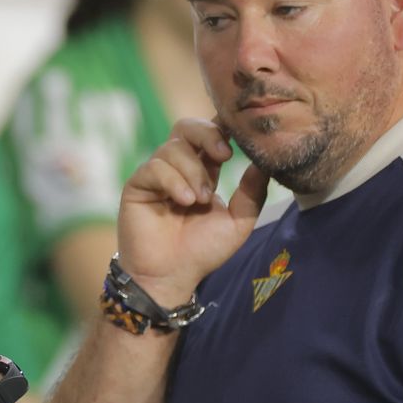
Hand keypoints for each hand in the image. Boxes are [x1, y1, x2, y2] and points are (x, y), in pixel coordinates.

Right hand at [118, 119, 269, 305]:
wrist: (171, 275)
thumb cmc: (203, 251)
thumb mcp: (238, 221)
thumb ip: (252, 191)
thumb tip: (265, 162)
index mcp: (202, 171)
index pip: (210, 135)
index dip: (222, 129)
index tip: (239, 143)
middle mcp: (177, 168)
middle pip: (187, 127)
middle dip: (207, 135)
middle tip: (224, 156)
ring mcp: (155, 176)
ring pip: (173, 148)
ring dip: (193, 172)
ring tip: (199, 201)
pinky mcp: (137, 186)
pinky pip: (155, 167)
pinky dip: (174, 181)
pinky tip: (184, 201)